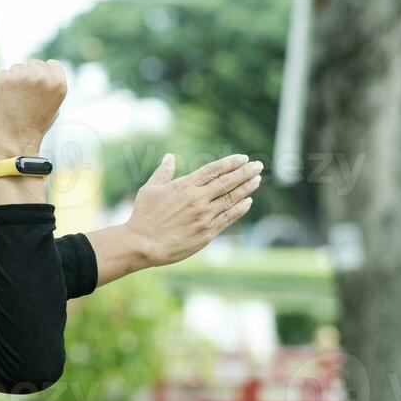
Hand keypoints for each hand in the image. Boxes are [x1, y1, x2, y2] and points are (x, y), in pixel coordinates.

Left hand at [0, 59, 67, 156]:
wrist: (14, 142)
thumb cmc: (34, 127)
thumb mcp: (53, 106)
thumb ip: (49, 86)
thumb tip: (40, 71)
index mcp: (58, 83)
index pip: (50, 64)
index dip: (43, 75)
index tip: (37, 89)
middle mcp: (41, 77)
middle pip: (32, 64)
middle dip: (28, 77)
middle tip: (24, 98)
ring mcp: (21, 77)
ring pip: (16, 69)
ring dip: (14, 81)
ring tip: (14, 102)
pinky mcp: (2, 80)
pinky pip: (1, 75)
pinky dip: (0, 86)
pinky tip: (4, 101)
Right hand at [125, 154, 261, 266]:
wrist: (143, 243)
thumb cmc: (143, 215)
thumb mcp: (150, 189)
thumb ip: (163, 172)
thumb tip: (169, 157)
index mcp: (185, 186)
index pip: (213, 170)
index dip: (230, 163)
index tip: (244, 158)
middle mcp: (198, 199)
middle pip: (227, 182)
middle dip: (245, 172)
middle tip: (258, 165)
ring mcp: (204, 216)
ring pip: (231, 199)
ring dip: (246, 188)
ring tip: (257, 180)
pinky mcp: (207, 232)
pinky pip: (228, 218)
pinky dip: (239, 209)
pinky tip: (247, 202)